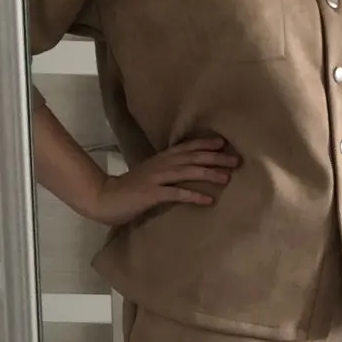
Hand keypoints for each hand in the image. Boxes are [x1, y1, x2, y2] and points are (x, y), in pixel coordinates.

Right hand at [86, 136, 239, 225]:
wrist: (105, 197)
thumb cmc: (129, 190)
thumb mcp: (151, 175)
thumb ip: (167, 172)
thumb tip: (187, 172)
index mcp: (161, 159)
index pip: (186, 147)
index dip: (205, 143)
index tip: (223, 142)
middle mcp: (161, 165)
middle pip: (192, 157)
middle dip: (215, 157)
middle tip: (236, 160)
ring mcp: (157, 178)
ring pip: (187, 171)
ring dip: (208, 173)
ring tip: (227, 177)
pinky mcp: (152, 194)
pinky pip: (176, 193)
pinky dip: (193, 195)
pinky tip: (208, 199)